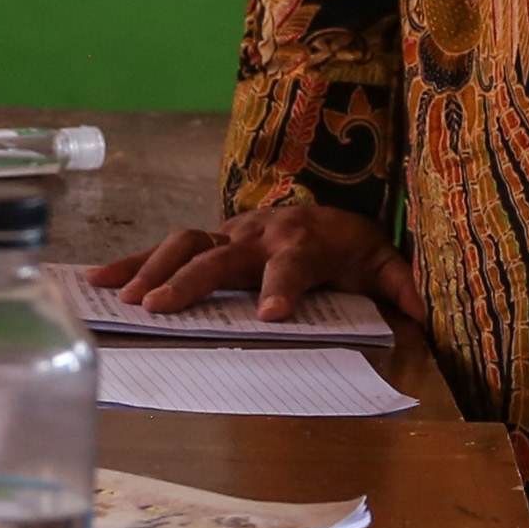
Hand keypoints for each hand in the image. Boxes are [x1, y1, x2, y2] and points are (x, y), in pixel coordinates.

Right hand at [90, 204, 426, 327]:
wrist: (329, 211)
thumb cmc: (353, 246)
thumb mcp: (386, 264)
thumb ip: (405, 287)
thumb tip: (431, 311)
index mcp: (305, 242)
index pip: (293, 265)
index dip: (282, 287)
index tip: (269, 315)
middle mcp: (260, 232)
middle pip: (223, 255)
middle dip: (192, 280)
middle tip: (161, 307)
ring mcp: (228, 232)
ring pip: (184, 242)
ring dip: (151, 269)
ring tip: (124, 300)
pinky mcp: (207, 237)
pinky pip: (164, 246)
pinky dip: (130, 261)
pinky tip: (97, 282)